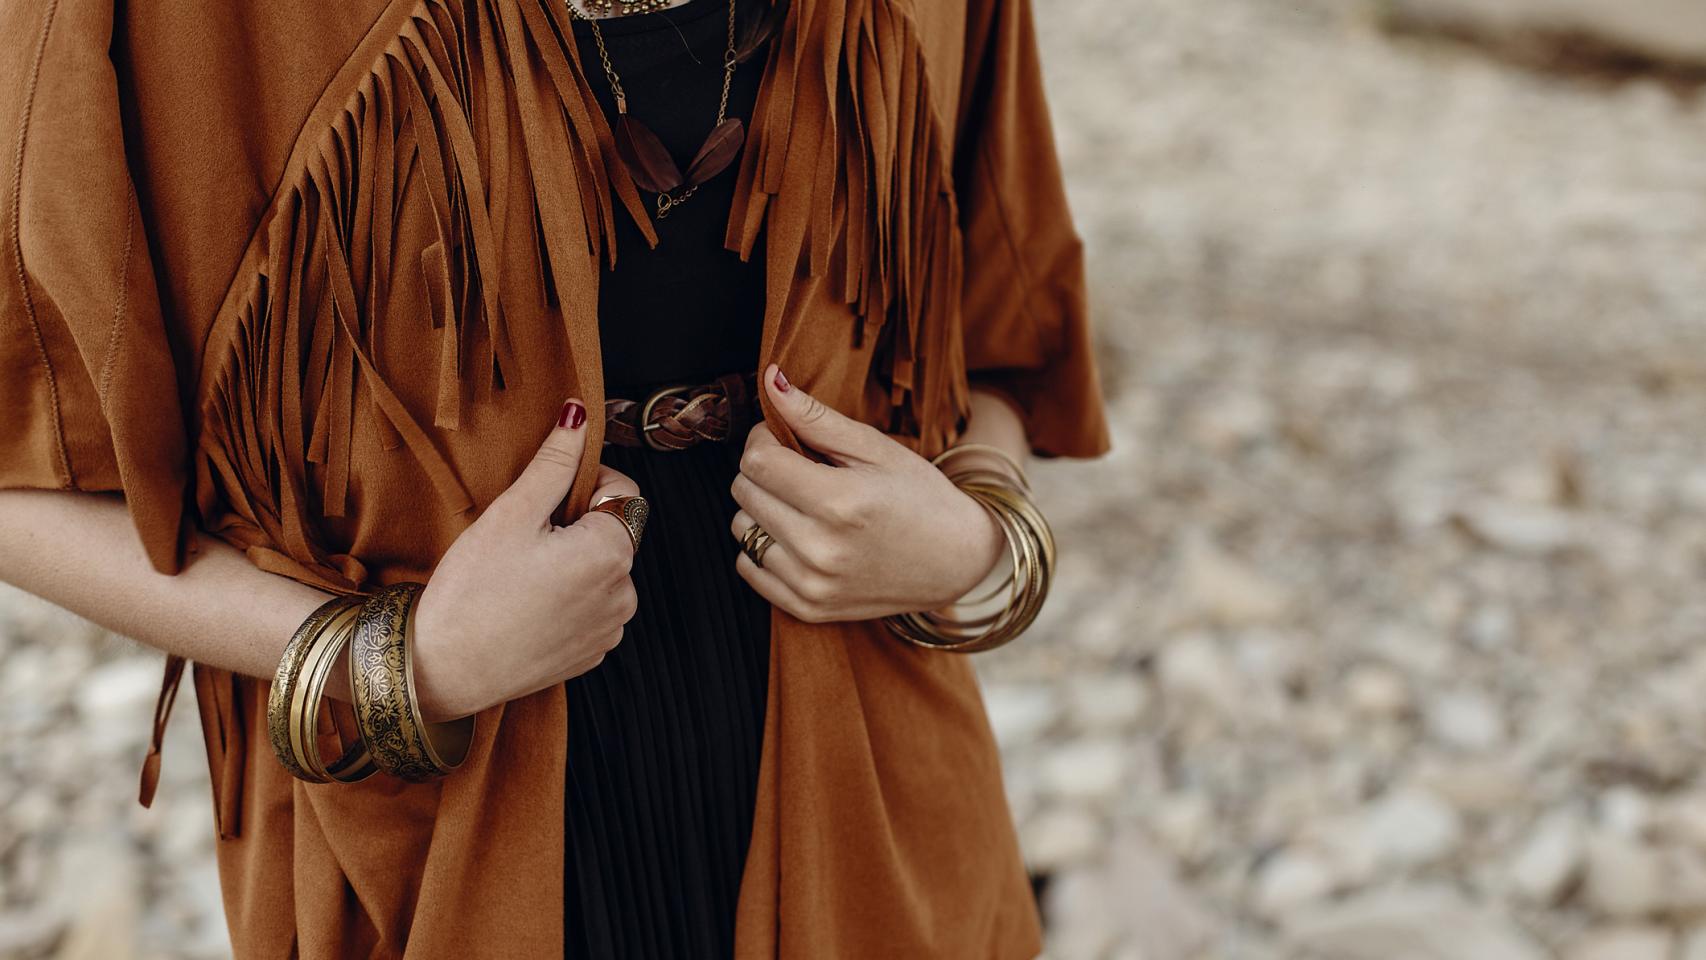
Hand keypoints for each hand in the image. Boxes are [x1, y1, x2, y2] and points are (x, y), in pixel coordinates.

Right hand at [410, 399, 639, 721]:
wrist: (442, 670)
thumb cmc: (472, 591)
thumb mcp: (511, 514)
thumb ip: (554, 463)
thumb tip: (579, 416)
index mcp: (612, 552)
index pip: (623, 493)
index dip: (586, 484)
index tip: (546, 495)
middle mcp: (624, 593)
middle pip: (613, 534)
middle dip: (577, 526)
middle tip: (523, 538)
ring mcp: (610, 629)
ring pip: (601, 573)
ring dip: (573, 564)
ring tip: (521, 575)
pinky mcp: (592, 655)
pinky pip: (591, 610)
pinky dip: (568, 600)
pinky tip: (525, 605)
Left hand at [729, 364, 1004, 623]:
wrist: (955, 560)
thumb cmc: (918, 496)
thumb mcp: (876, 448)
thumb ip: (817, 418)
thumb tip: (770, 381)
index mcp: (839, 502)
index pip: (757, 461)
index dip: (762, 439)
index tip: (784, 438)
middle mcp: (820, 549)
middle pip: (744, 492)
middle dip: (763, 470)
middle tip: (799, 469)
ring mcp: (812, 584)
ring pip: (741, 529)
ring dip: (762, 508)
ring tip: (802, 503)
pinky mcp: (808, 608)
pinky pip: (748, 568)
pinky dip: (762, 546)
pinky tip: (796, 535)